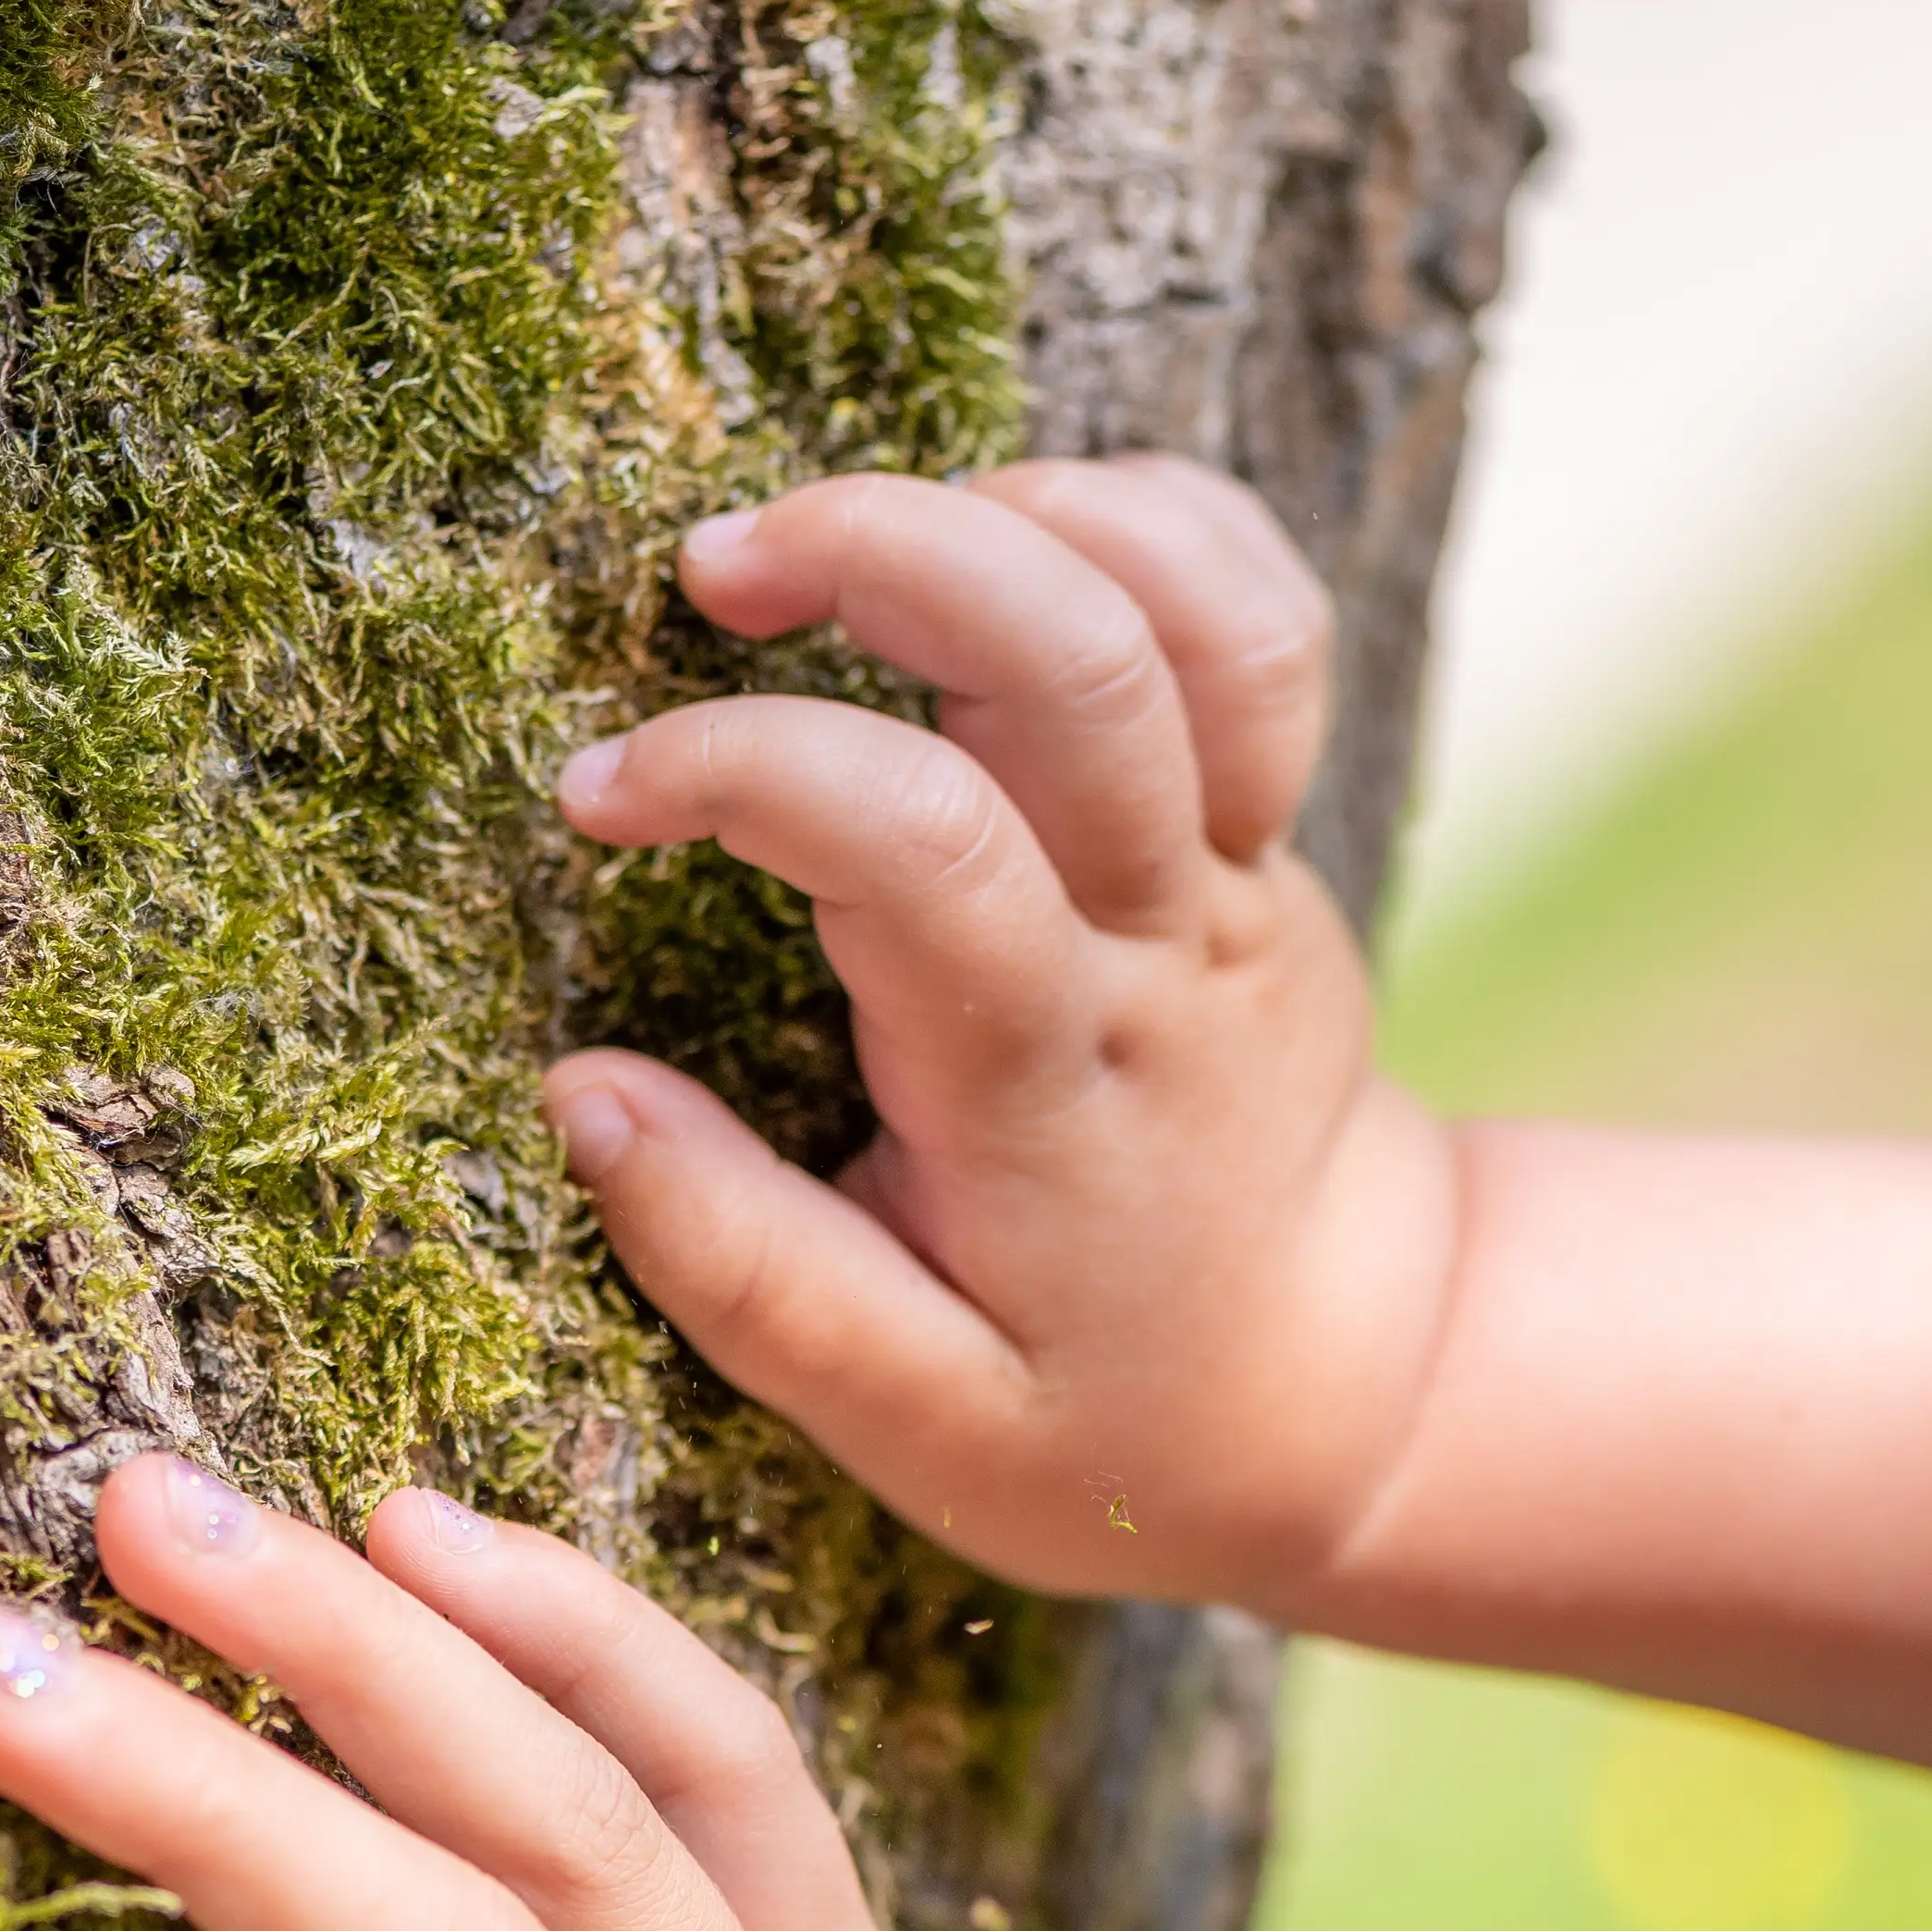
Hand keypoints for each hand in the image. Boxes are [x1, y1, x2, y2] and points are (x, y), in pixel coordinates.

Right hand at [546, 461, 1454, 1608]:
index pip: (920, 845)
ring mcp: (1244, 875)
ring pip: (1201, 613)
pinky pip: (1260, 621)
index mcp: (1056, 1087)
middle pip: (1087, 661)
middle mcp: (1169, 949)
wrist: (1350, 1398)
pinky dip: (1147, 525)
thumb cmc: (1106, 1422)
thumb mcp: (914, 1421)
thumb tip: (582, 1096)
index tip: (599, 795)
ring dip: (1024, 508)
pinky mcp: (1273, 835)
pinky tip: (1004, 539)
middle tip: (713, 573)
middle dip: (888, 547)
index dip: (743, 770)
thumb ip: (743, 1269)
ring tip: (853, 544)